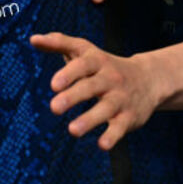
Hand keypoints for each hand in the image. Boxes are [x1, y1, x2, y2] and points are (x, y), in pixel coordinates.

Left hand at [30, 32, 160, 150]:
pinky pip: (120, 128)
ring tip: (73, 130)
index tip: (53, 84)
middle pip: (92, 86)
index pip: (83, 64)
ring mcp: (120, 98)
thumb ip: (59, 43)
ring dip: (89, 119)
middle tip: (54, 107)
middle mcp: (110, 78)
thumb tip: (32, 38)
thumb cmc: (106, 65)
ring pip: (105, 108)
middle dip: (73, 96)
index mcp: (97, 61)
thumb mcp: (86, 51)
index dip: (69, 73)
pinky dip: (112, 136)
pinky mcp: (128, 117)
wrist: (150, 79)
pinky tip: (102, 145)